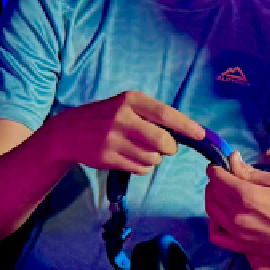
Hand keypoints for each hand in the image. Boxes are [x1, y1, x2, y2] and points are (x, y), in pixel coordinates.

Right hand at [38, 90, 203, 175]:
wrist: (68, 132)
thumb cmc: (105, 117)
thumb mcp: (125, 106)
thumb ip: (150, 116)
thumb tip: (184, 131)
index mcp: (130, 100)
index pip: (166, 114)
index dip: (186, 126)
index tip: (201, 134)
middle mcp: (121, 118)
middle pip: (163, 141)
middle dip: (169, 148)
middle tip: (164, 147)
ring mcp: (113, 139)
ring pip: (153, 158)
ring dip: (153, 158)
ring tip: (139, 150)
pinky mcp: (107, 158)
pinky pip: (140, 168)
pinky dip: (142, 166)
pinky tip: (130, 157)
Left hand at [205, 150, 269, 265]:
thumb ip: (249, 171)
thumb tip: (232, 158)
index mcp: (246, 195)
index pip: (218, 177)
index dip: (215, 169)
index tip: (218, 166)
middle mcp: (236, 214)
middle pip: (212, 193)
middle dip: (214, 182)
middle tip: (223, 178)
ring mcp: (236, 232)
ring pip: (211, 211)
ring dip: (212, 199)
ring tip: (221, 194)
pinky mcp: (239, 246)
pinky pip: (216, 235)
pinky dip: (214, 224)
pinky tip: (222, 217)